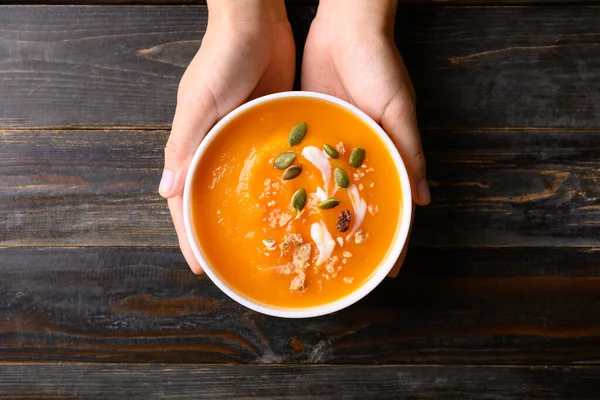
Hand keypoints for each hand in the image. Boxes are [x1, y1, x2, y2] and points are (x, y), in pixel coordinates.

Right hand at [159, 0, 294, 273]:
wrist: (257, 23)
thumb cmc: (221, 59)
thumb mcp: (200, 103)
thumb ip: (185, 144)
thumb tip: (165, 192)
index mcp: (194, 144)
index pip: (184, 200)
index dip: (189, 235)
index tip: (200, 266)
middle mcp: (217, 148)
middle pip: (214, 200)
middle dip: (220, 232)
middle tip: (235, 264)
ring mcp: (245, 142)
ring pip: (244, 188)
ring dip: (252, 214)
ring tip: (268, 244)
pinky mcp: (272, 130)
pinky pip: (273, 168)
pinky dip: (279, 188)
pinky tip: (294, 208)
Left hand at [302, 0, 427, 275]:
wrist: (344, 27)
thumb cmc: (380, 65)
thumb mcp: (399, 108)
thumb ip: (409, 151)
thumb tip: (425, 199)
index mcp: (386, 154)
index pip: (393, 205)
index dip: (393, 238)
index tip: (387, 271)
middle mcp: (359, 156)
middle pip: (357, 204)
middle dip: (351, 235)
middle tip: (340, 268)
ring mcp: (333, 146)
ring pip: (328, 191)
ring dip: (322, 218)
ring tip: (308, 247)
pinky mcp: (309, 131)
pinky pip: (304, 166)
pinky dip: (299, 188)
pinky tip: (286, 208)